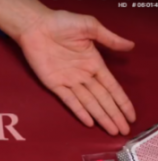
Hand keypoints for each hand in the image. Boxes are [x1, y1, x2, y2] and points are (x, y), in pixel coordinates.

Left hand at [17, 10, 135, 134]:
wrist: (37, 26)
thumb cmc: (62, 23)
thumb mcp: (91, 27)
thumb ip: (109, 39)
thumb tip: (130, 46)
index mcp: (94, 63)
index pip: (112, 87)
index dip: (122, 101)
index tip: (131, 115)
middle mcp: (83, 75)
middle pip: (103, 99)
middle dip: (114, 115)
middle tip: (124, 130)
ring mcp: (69, 81)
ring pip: (89, 103)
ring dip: (101, 117)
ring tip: (112, 130)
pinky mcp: (54, 83)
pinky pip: (68, 100)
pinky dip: (79, 110)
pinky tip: (89, 121)